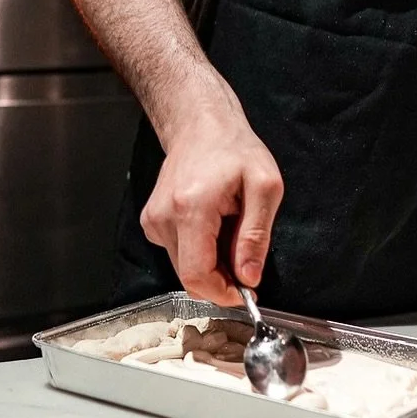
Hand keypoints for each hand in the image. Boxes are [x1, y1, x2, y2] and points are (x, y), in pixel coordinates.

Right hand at [140, 107, 283, 305]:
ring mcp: (154, 219)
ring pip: (183, 267)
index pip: (197, 276)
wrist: (200, 124)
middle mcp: (163, 216)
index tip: (247, 289)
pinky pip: (177, 252)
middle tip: (244, 252)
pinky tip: (211, 223)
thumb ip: (257, 235)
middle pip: (189, 276)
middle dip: (221, 277)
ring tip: (228, 227)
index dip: (224, 293)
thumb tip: (249, 278)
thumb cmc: (235, 149)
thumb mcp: (265, 186)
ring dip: (210, 261)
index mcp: (191, 209)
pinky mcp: (151, 221)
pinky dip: (197, 249)